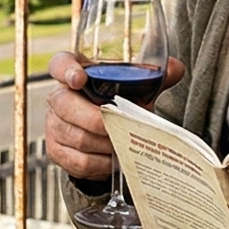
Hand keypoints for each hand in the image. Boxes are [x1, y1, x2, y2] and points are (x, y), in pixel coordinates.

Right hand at [43, 50, 186, 180]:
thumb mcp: (132, 88)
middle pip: (66, 106)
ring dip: (105, 143)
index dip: (66, 70)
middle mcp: (58, 97)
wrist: (99, 130)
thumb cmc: (114, 101)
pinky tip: (115, 160)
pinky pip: (79, 161)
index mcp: (74, 72)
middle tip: (123, 124)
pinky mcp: (56, 151)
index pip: (60, 64)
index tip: (80, 78)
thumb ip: (151, 78)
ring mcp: (53, 125)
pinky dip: (101, 163)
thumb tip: (174, 69)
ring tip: (126, 143)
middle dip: (98, 118)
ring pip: (77, 137)